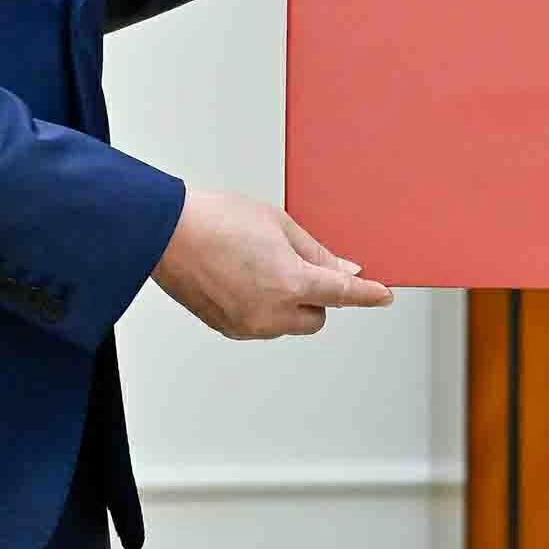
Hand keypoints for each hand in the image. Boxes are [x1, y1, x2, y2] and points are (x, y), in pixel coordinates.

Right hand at [151, 187, 393, 338]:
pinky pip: (262, 324)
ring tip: (260, 264)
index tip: (382, 295)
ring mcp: (247, 325)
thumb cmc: (217, 219)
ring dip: (289, 302)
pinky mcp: (228, 329)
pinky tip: (244, 277)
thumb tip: (344, 269)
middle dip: (317, 296)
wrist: (166, 233)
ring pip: (288, 323)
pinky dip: (264, 307)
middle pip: (316, 318)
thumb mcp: (279, 224)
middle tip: (296, 263)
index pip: (342, 294)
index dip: (367, 295)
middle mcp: (270, 313)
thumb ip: (317, 252)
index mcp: (289, 283)